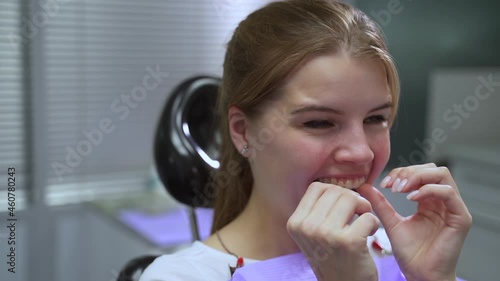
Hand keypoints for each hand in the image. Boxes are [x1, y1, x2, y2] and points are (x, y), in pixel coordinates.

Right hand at [287, 182, 379, 280]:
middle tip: (356, 216)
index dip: (334, 192)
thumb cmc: (332, 258)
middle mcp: (307, 227)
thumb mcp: (311, 233)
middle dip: (352, 200)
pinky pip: (368, 216)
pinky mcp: (348, 242)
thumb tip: (333, 183)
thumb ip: (316, 209)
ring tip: (362, 223)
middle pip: (336, 191)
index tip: (341, 206)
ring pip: (352, 199)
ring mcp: (326, 234)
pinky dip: (373, 223)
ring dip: (363, 209)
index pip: (317, 187)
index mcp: (295, 222)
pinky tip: (368, 235)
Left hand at [357, 163, 472, 280]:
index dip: (400, 172)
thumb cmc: (410, 253)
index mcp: (429, 200)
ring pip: (441, 175)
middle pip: (431, 169)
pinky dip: (428, 190)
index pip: (419, 173)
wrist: (419, 274)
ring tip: (399, 189)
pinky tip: (411, 198)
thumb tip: (364, 185)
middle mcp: (443, 201)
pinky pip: (448, 193)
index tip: (384, 183)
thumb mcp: (390, 221)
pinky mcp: (460, 218)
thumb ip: (380, 203)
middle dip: (408, 172)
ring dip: (417, 177)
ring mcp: (453, 208)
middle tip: (392, 185)